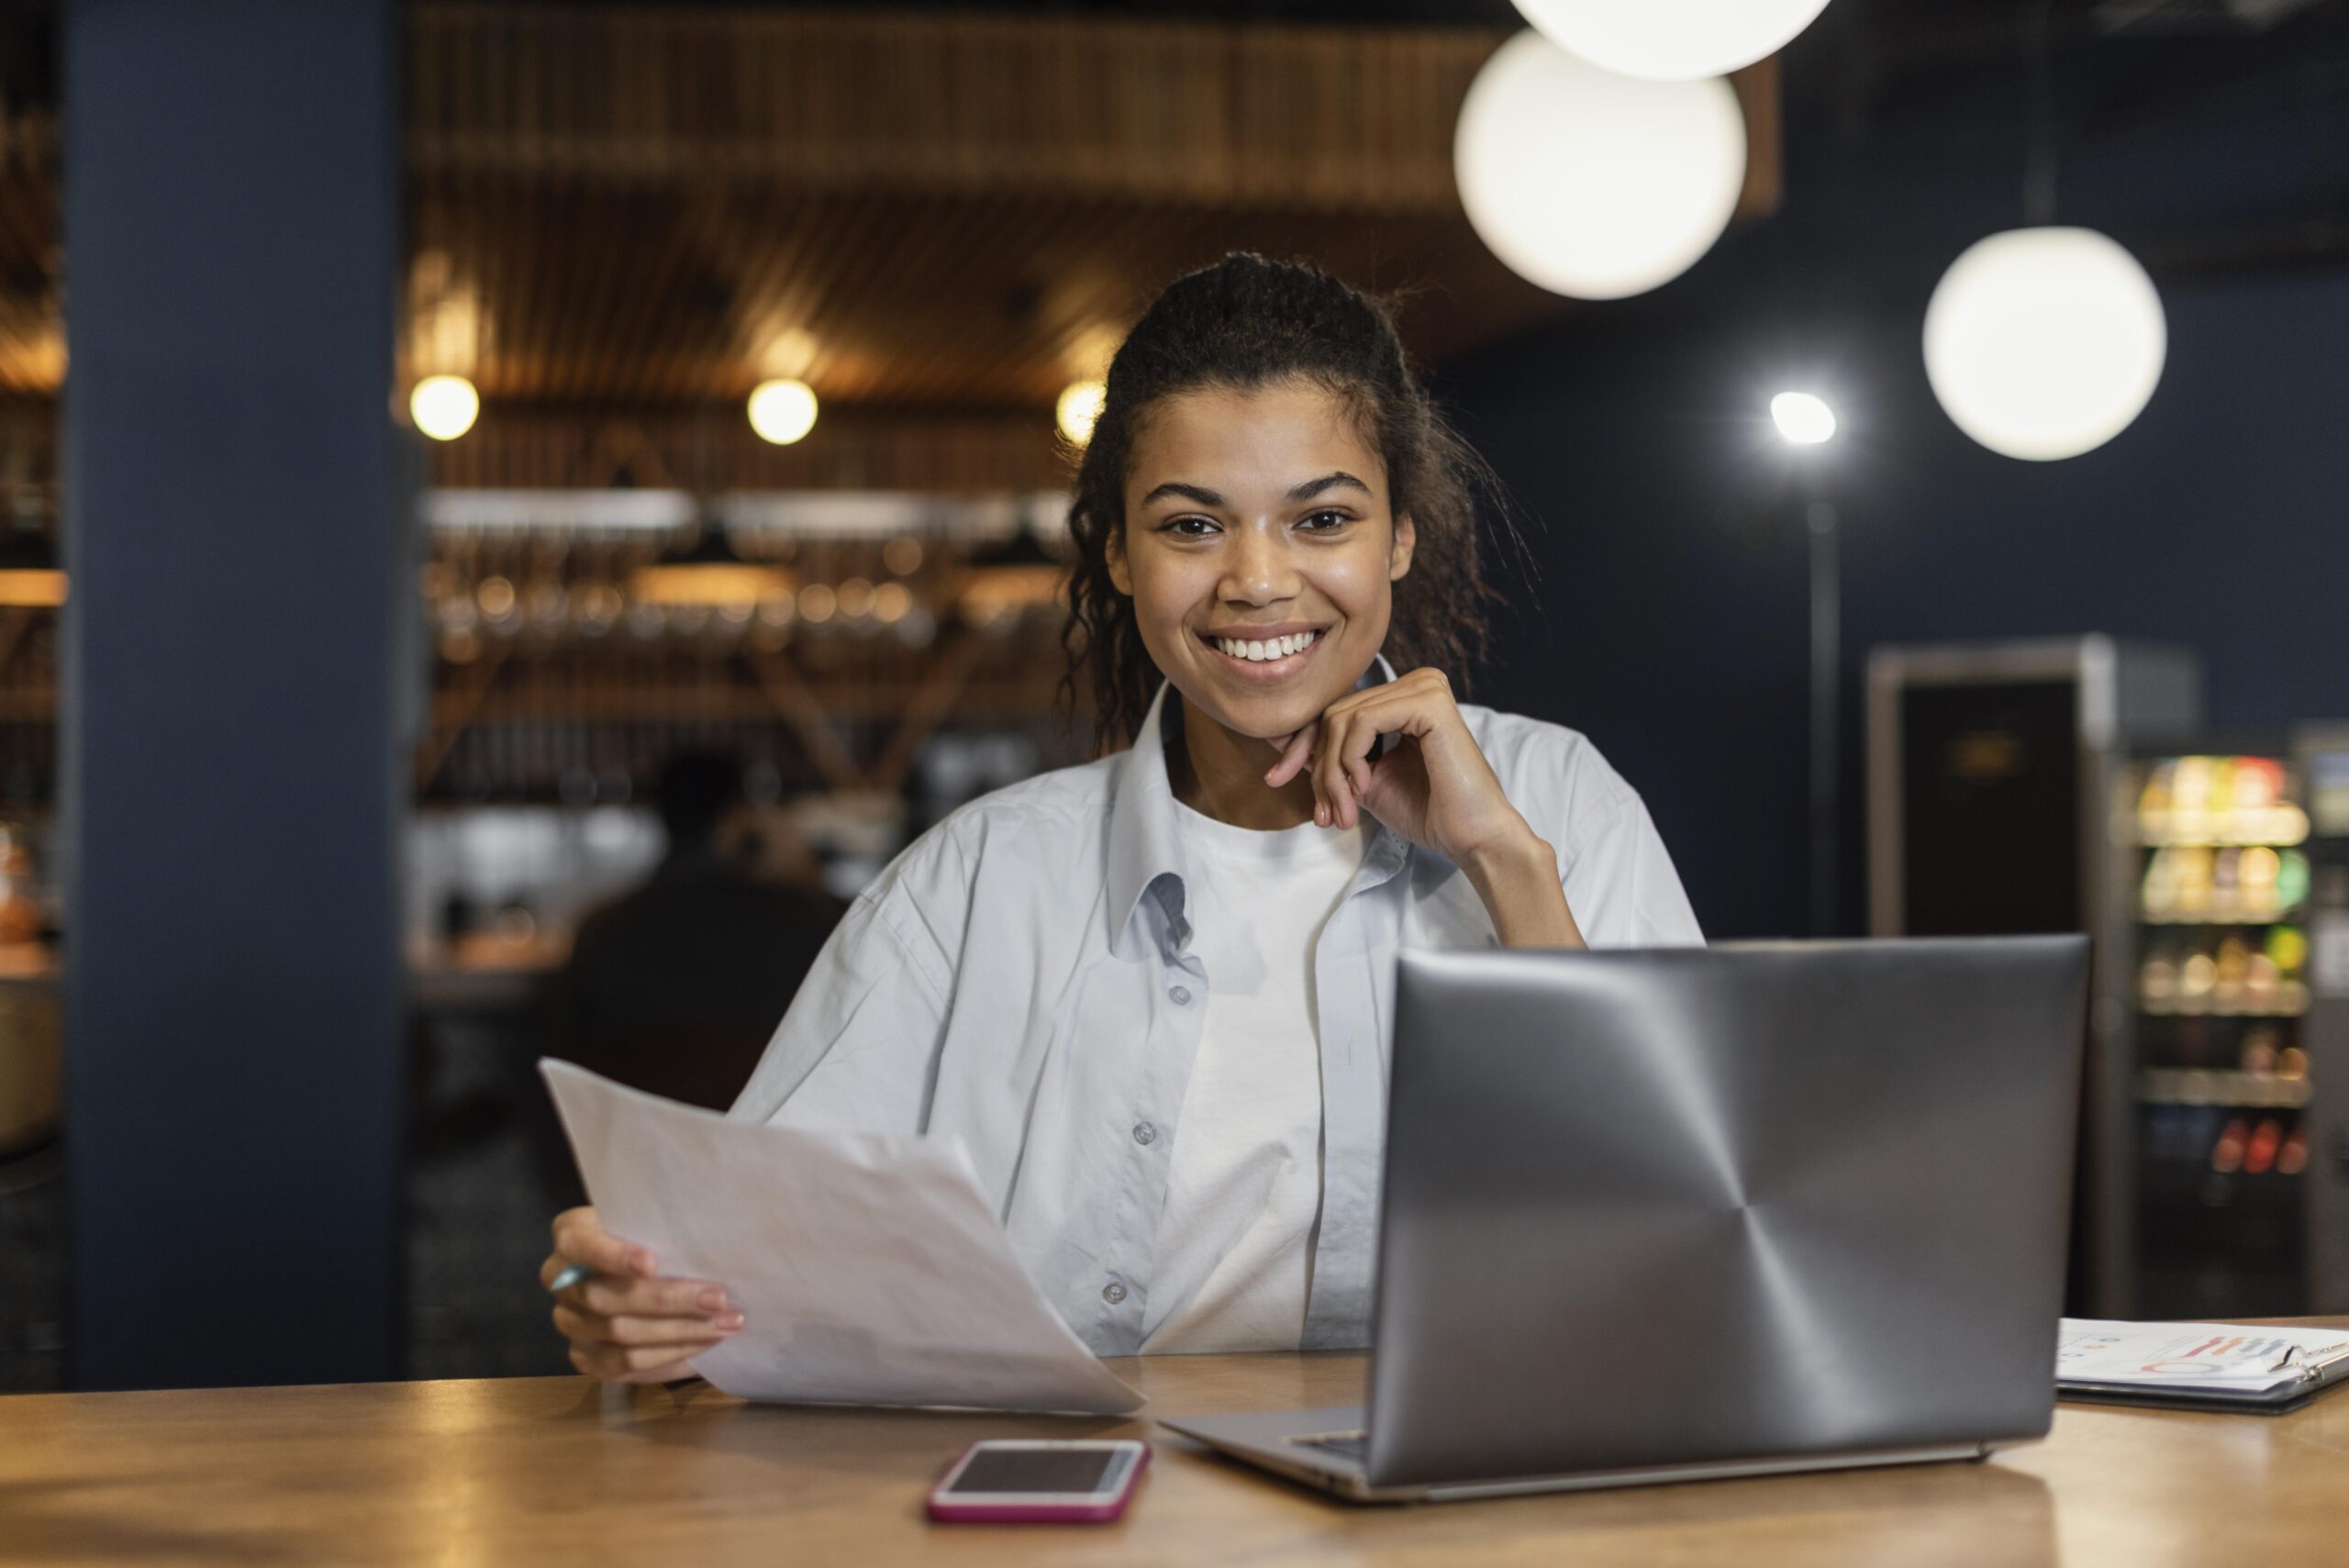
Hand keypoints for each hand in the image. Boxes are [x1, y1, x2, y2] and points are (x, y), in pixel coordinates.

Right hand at [541, 1206, 743, 1382]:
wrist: (639, 1269)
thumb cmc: (653, 1237)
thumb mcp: (652, 1222)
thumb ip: (662, 1229)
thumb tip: (709, 1245)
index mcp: (571, 1237)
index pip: (580, 1246)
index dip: (613, 1256)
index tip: (651, 1262)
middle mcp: (561, 1282)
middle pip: (605, 1300)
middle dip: (668, 1301)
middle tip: (718, 1299)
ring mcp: (570, 1323)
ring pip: (620, 1336)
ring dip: (680, 1332)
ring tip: (726, 1324)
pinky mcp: (585, 1358)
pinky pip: (624, 1366)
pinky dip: (669, 1356)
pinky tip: (704, 1348)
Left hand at [1264, 667, 1583, 947]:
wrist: (1471, 838)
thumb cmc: (1427, 812)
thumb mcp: (1363, 781)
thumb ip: (1328, 757)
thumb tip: (1276, 737)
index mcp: (1403, 697)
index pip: (1334, 710)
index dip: (1301, 744)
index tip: (1276, 777)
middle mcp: (1415, 682)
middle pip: (1333, 712)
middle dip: (1316, 767)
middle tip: (1324, 813)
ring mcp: (1424, 687)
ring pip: (1342, 718)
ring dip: (1332, 772)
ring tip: (1344, 812)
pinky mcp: (1429, 701)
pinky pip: (1362, 721)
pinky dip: (1350, 759)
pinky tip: (1365, 787)